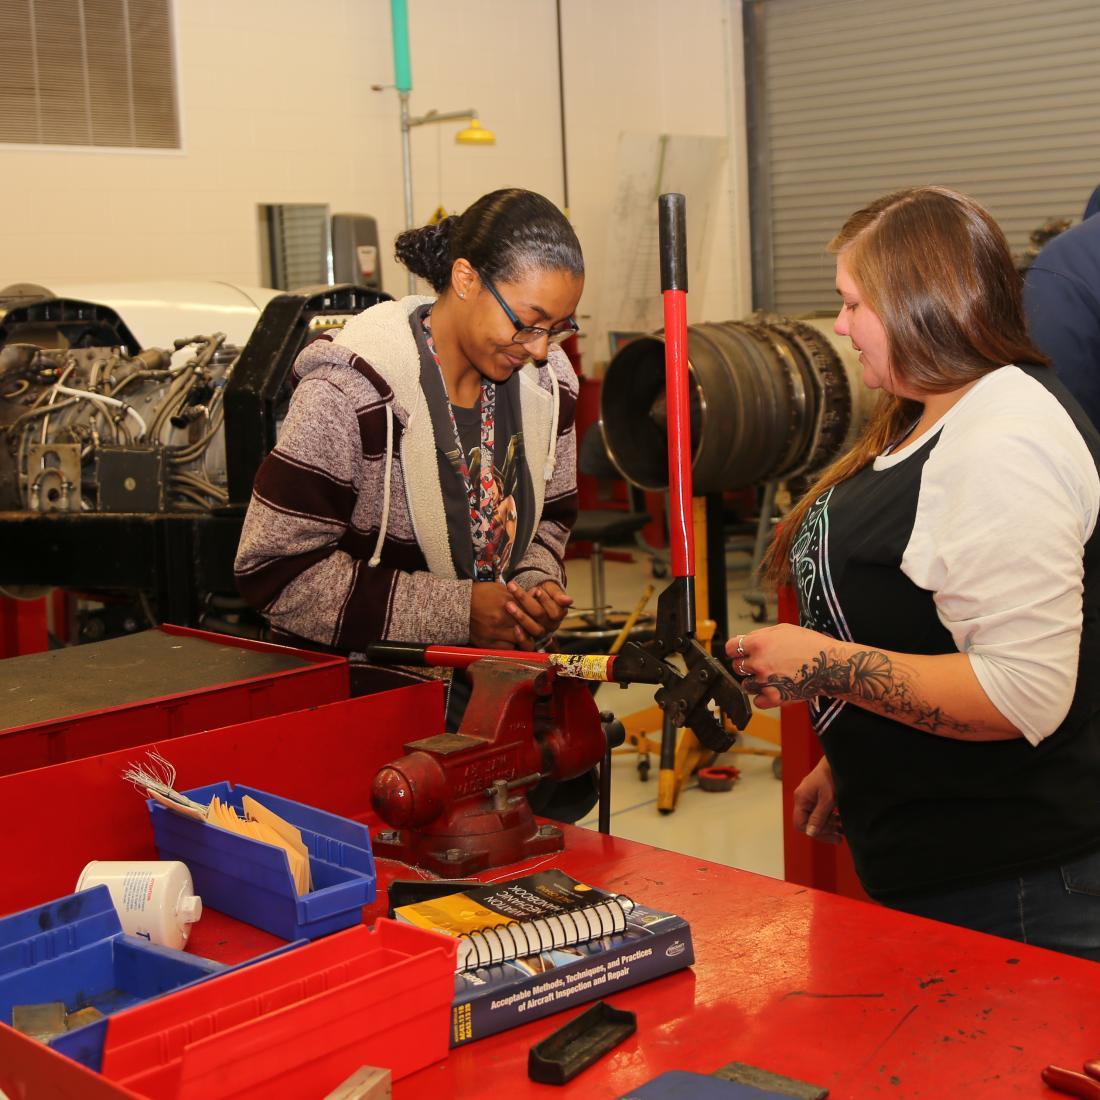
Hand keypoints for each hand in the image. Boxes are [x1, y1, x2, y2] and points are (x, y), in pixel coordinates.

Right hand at [470, 582, 537, 649]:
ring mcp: (494, 633)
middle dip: (534, 628)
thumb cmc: (482, 594)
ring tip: (527, 636)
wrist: (459, 605)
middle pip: (528, 628)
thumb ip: (518, 594)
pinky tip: (513, 641)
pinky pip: (507, 650)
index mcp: (506, 603)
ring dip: (525, 639)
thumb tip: (535, 593)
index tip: (539, 617)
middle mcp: (501, 619)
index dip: (538, 616)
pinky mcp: (487, 643)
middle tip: (537, 628)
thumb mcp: (500, 589)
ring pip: (519, 641)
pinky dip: (513, 646)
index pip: (531, 613)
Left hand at [503, 580, 572, 646]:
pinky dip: (521, 637)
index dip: (545, 601)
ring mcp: (542, 634)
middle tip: (512, 588)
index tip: (536, 590)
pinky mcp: (531, 640)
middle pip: (540, 615)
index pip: (555, 611)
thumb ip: (558, 594)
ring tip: (508, 604)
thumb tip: (569, 600)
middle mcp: (552, 626)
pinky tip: (514, 628)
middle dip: (526, 601)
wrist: (533, 596)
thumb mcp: (551, 589)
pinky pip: (528, 644)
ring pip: (534, 629)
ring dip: (520, 616)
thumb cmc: (543, 591)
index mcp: (559, 613)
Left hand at [725, 623, 839, 708]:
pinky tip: (773, 689)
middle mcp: (758, 662)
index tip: (738, 653)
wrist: (830, 665)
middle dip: (746, 665)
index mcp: (759, 643)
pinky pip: (757, 701)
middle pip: (737, 667)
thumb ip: (759, 635)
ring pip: (746, 685)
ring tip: (770, 677)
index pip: (730, 648)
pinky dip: (763, 697)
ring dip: (754, 682)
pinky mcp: (774, 698)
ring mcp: (765, 682)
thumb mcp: (783, 630)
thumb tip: (742, 640)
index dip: (735, 650)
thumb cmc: (810, 645)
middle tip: (761, 664)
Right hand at [792, 757, 843, 844]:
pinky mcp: (819, 796)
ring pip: (817, 818)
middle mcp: (804, 799)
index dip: (814, 832)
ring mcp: (811, 798)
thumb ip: (819, 816)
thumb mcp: (827, 799)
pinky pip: (822, 812)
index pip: (800, 823)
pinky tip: (840, 821)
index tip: (830, 835)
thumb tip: (810, 832)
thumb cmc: (831, 776)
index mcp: (801, 799)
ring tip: (843, 830)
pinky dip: (831, 818)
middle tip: (840, 837)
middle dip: (825, 831)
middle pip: (809, 822)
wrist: (838, 762)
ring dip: (829, 826)